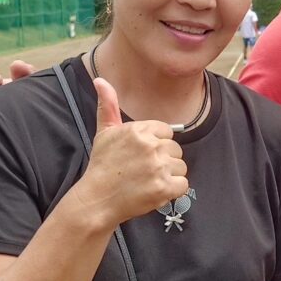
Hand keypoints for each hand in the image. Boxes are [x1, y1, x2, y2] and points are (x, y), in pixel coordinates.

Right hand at [72, 78, 187, 228]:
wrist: (97, 200)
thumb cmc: (102, 165)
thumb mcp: (104, 132)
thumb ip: (108, 105)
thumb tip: (100, 79)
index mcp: (140, 130)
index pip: (167, 132)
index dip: (156, 144)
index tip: (141, 155)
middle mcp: (150, 146)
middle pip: (175, 149)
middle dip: (163, 160)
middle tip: (143, 170)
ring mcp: (158, 167)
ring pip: (181, 166)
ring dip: (168, 176)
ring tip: (147, 181)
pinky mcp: (164, 187)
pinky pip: (183, 184)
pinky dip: (173, 191)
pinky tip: (155, 191)